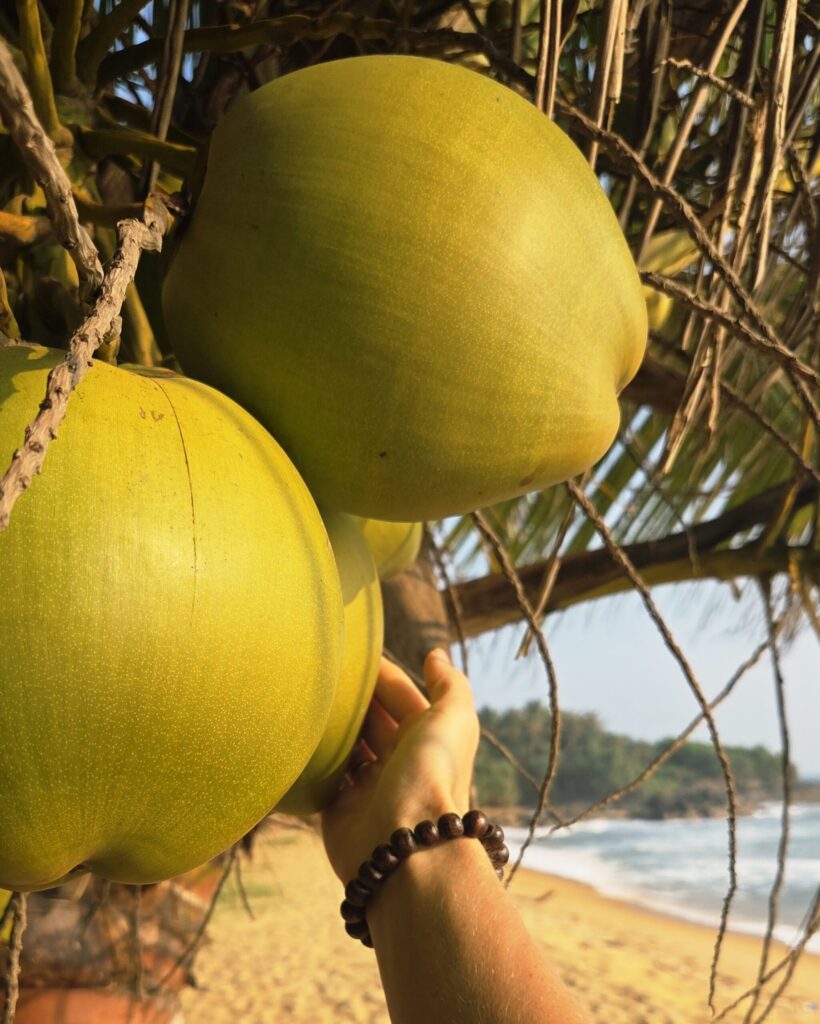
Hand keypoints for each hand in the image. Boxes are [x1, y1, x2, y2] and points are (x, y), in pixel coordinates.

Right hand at [321, 649, 479, 882]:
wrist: (406, 848)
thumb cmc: (432, 776)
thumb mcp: (453, 719)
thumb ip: (449, 684)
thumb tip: (435, 654)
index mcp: (426, 737)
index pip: (399, 695)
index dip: (378, 673)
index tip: (348, 652)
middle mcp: (399, 760)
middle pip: (370, 718)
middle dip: (350, 698)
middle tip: (318, 672)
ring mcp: (368, 785)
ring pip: (345, 745)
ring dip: (329, 726)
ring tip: (303, 698)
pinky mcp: (340, 808)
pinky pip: (323, 776)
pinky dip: (312, 759)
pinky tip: (295, 735)